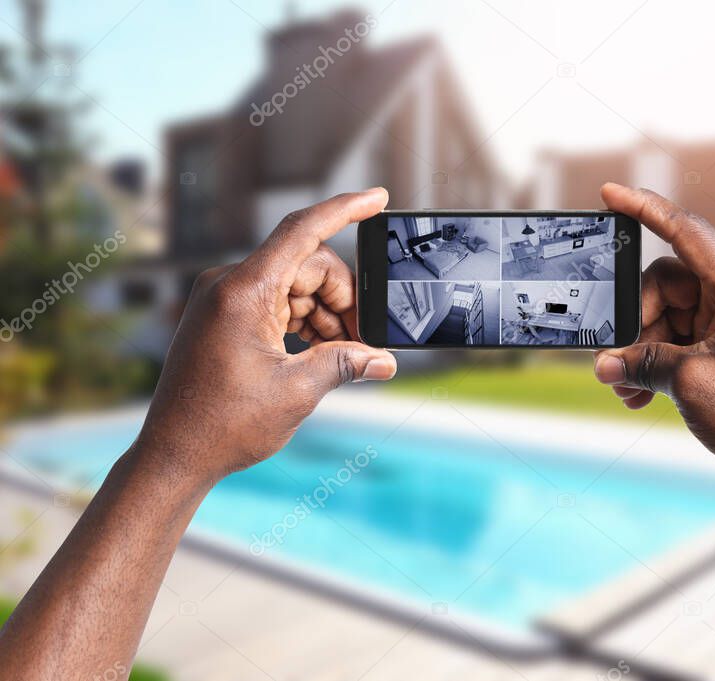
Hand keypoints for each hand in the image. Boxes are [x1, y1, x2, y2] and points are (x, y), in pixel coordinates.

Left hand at [135, 189, 396, 485]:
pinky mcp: (224, 315)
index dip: (344, 209)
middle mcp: (229, 284)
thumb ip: (345, 364)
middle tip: (362, 342)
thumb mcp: (297, 391)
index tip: (377, 197)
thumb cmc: (223, 424)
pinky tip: (319, 351)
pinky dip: (304, 321)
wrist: (173, 454)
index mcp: (243, 291)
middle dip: (343, 298)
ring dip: (326, 314)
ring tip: (341, 355)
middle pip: (308, 265)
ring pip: (296, 285)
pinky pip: (276, 301)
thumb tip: (384, 360)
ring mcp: (224, 299)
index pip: (302, 230)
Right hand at [594, 184, 714, 481]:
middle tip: (620, 360)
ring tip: (628, 388)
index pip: (686, 231)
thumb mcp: (690, 384)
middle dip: (638, 322)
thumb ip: (641, 363)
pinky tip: (643, 394)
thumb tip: (605, 363)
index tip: (610, 194)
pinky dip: (663, 362)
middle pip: (670, 285)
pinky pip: (687, 340)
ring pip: (674, 316)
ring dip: (646, 350)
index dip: (644, 209)